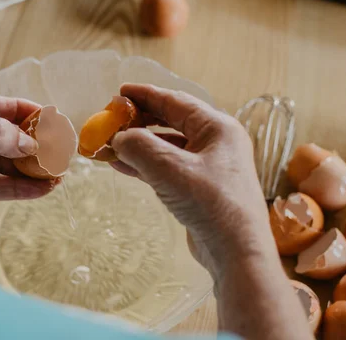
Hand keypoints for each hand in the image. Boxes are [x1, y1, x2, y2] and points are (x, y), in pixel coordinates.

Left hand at [0, 92, 57, 238]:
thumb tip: (30, 140)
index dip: (22, 111)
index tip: (49, 117)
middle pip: (1, 136)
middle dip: (30, 143)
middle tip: (58, 150)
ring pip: (1, 163)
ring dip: (28, 169)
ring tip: (56, 173)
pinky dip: (17, 188)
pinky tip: (41, 189)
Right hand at [110, 84, 311, 339]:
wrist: (236, 252)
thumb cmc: (210, 202)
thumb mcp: (169, 169)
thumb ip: (139, 146)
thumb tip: (117, 138)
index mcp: (217, 127)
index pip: (175, 101)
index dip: (145, 95)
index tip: (119, 93)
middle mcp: (215, 142)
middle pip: (170, 122)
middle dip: (139, 121)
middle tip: (111, 121)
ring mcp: (208, 166)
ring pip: (166, 146)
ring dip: (138, 146)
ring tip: (109, 146)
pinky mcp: (200, 187)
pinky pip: (167, 168)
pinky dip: (144, 165)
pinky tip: (121, 166)